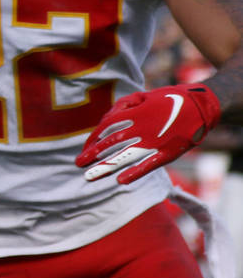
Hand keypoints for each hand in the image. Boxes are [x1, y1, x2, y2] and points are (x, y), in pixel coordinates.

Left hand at [76, 83, 221, 184]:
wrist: (199, 106)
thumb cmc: (167, 99)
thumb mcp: (142, 97)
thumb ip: (122, 108)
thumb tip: (106, 120)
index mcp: (133, 113)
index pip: (106, 128)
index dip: (93, 139)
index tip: (84, 149)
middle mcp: (141, 129)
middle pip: (111, 143)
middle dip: (93, 154)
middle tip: (78, 164)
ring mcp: (154, 142)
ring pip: (125, 156)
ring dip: (106, 167)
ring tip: (90, 176)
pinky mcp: (167, 153)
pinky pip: (148, 165)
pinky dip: (135, 173)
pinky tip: (120, 181)